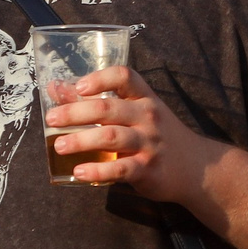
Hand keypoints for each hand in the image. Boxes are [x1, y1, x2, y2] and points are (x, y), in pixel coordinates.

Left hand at [45, 65, 222, 204]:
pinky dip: (97, 170)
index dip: (100, 78)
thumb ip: (97, 100)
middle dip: (75, 112)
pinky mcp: (148, 169)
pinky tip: (79, 172)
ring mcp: (149, 144)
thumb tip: (56, 87)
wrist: (196, 167)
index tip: (79, 86)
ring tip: (59, 145)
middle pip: (108, 108)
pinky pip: (120, 169)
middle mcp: (147, 117)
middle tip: (51, 120)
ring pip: (111, 137)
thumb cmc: (157, 136)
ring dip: (81, 140)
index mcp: (144, 98)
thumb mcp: (135, 112)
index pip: (124, 76)